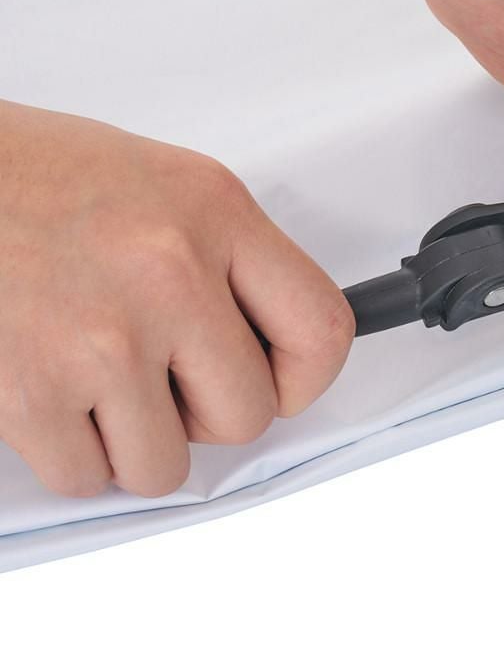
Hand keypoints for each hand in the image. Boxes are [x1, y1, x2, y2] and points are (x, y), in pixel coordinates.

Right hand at [0, 101, 353, 497]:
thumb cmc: (36, 176)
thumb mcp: (164, 186)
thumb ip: (229, 259)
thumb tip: (272, 339)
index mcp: (216, 212)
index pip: (321, 328)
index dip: (305, 376)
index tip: (279, 381)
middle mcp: (172, 274)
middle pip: (248, 414)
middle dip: (209, 415)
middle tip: (167, 380)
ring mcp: (104, 338)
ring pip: (166, 467)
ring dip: (138, 443)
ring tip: (102, 385)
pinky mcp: (33, 391)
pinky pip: (88, 477)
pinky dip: (74, 455)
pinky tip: (57, 395)